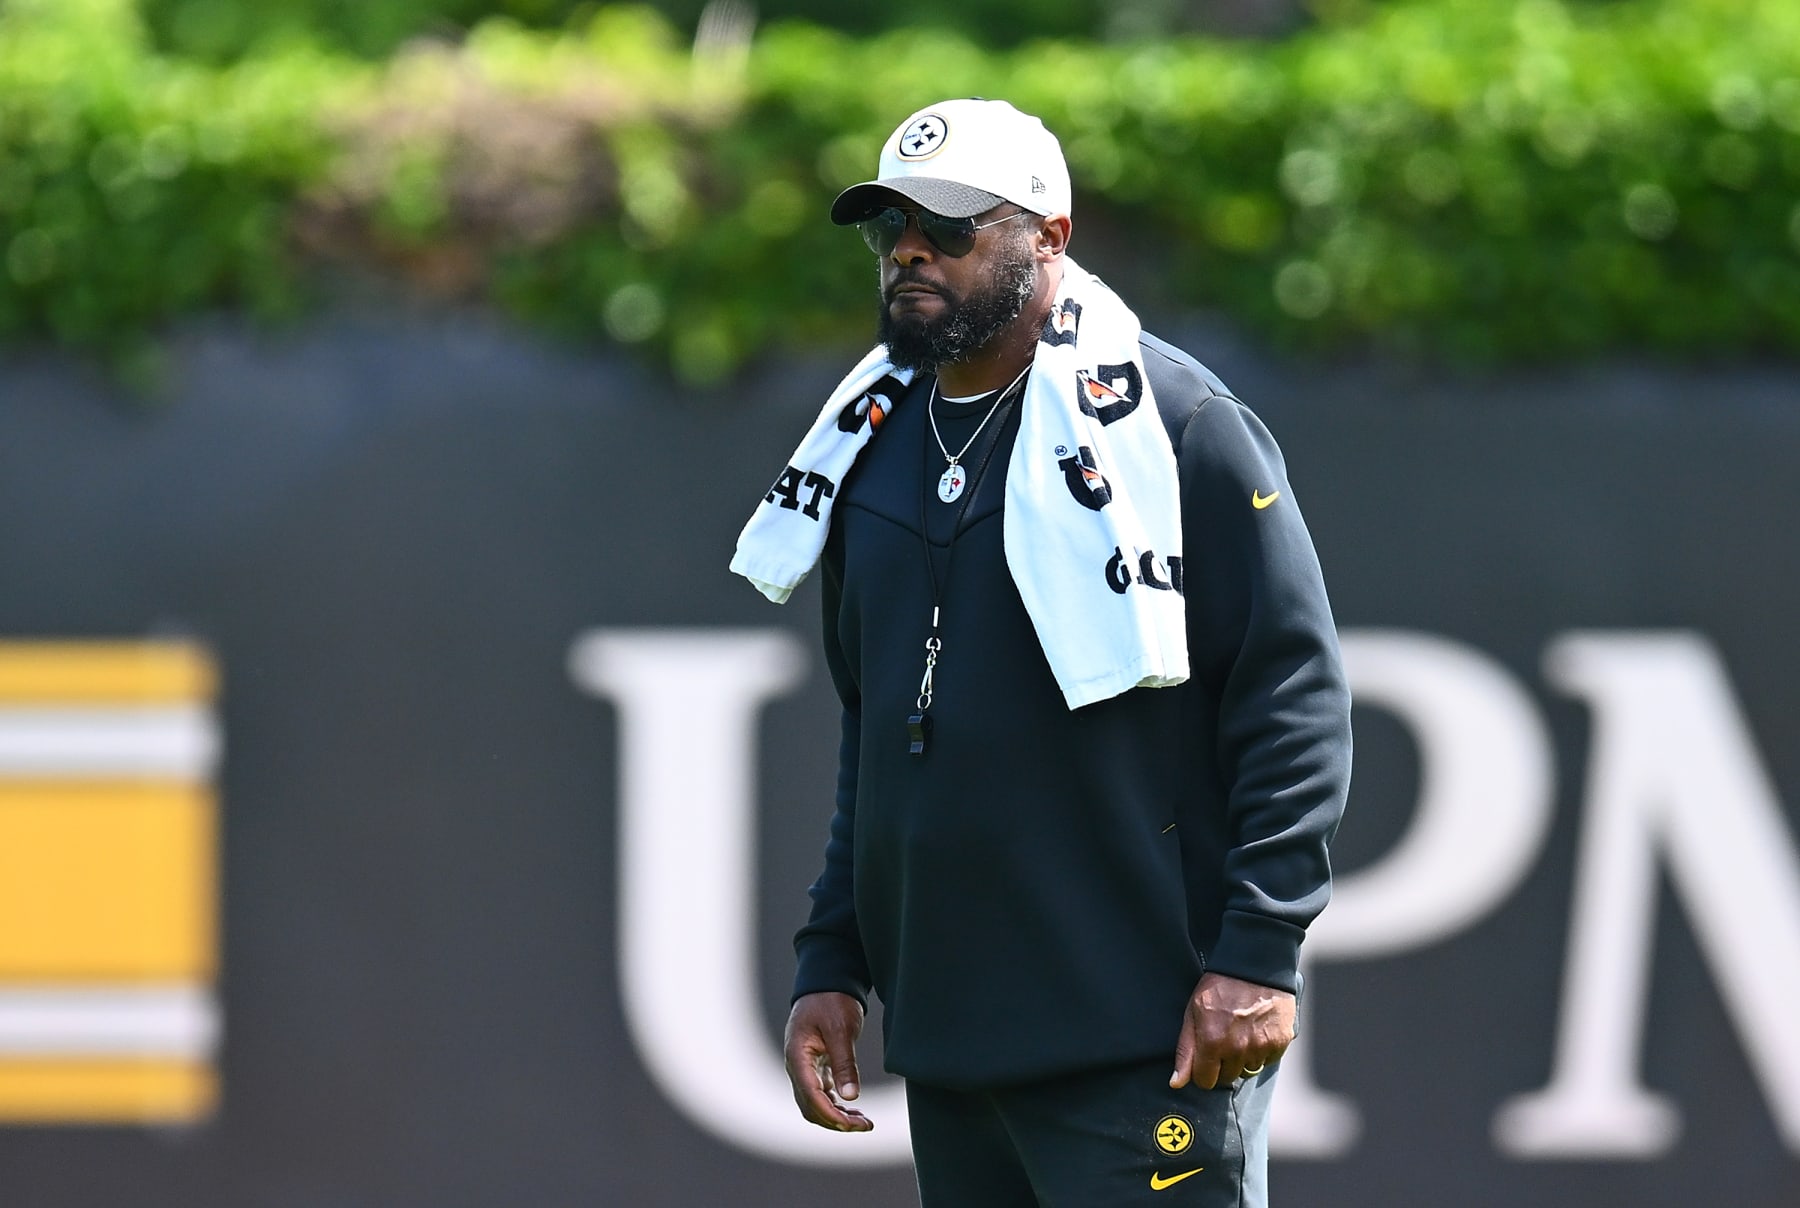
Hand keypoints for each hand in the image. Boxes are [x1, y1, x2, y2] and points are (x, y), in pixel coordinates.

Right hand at [783, 992, 873, 1131]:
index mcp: (797, 1056)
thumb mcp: (840, 1029)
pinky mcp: (815, 1068)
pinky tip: (855, 1111)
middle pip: (810, 1106)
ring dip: (836, 1117)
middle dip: (835, 1121)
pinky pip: (822, 1095)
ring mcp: (804, 1068)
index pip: (810, 1095)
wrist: (827, 983)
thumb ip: (844, 1063)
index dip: (830, 1114)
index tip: (852, 1125)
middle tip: (865, 1125)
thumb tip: (850, 1097)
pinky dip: (837, 1106)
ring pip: (815, 1104)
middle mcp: (796, 1066)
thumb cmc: (832, 1001)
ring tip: (864, 1122)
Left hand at [1169, 972, 1295, 1089]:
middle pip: (1227, 1078)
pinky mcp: (1280, 1042)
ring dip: (1242, 1059)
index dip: (1203, 1072)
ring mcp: (1261, 1047)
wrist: (1255, 967)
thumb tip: (1176, 1083)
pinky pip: (1267, 1061)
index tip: (1205, 1060)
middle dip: (1222, 1065)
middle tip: (1223, 1041)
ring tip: (1240, 1033)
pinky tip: (1256, 1032)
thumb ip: (1185, 1050)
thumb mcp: (1193, 1013)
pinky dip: (1261, 1052)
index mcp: (1212, 1042)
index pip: (1205, 1081)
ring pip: (1248, 1071)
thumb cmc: (1219, 987)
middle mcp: (1237, 1049)